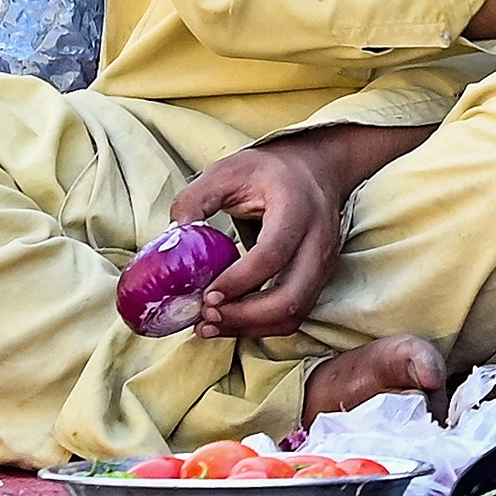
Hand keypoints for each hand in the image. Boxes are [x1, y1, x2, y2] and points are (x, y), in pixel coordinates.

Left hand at [166, 130, 409, 337]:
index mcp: (297, 207)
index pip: (272, 255)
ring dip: (252, 327)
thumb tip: (171, 240)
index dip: (238, 282)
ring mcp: (324, 264)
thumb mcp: (227, 171)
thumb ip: (195, 200)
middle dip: (245, 318)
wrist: (318, 168)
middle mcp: (318, 240)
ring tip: (211, 324)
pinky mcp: (320, 280)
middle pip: (292, 297)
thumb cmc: (268, 171)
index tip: (205, 296)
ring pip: (295, 314)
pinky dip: (262, 326)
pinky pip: (295, 314)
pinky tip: (231, 321)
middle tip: (206, 317)